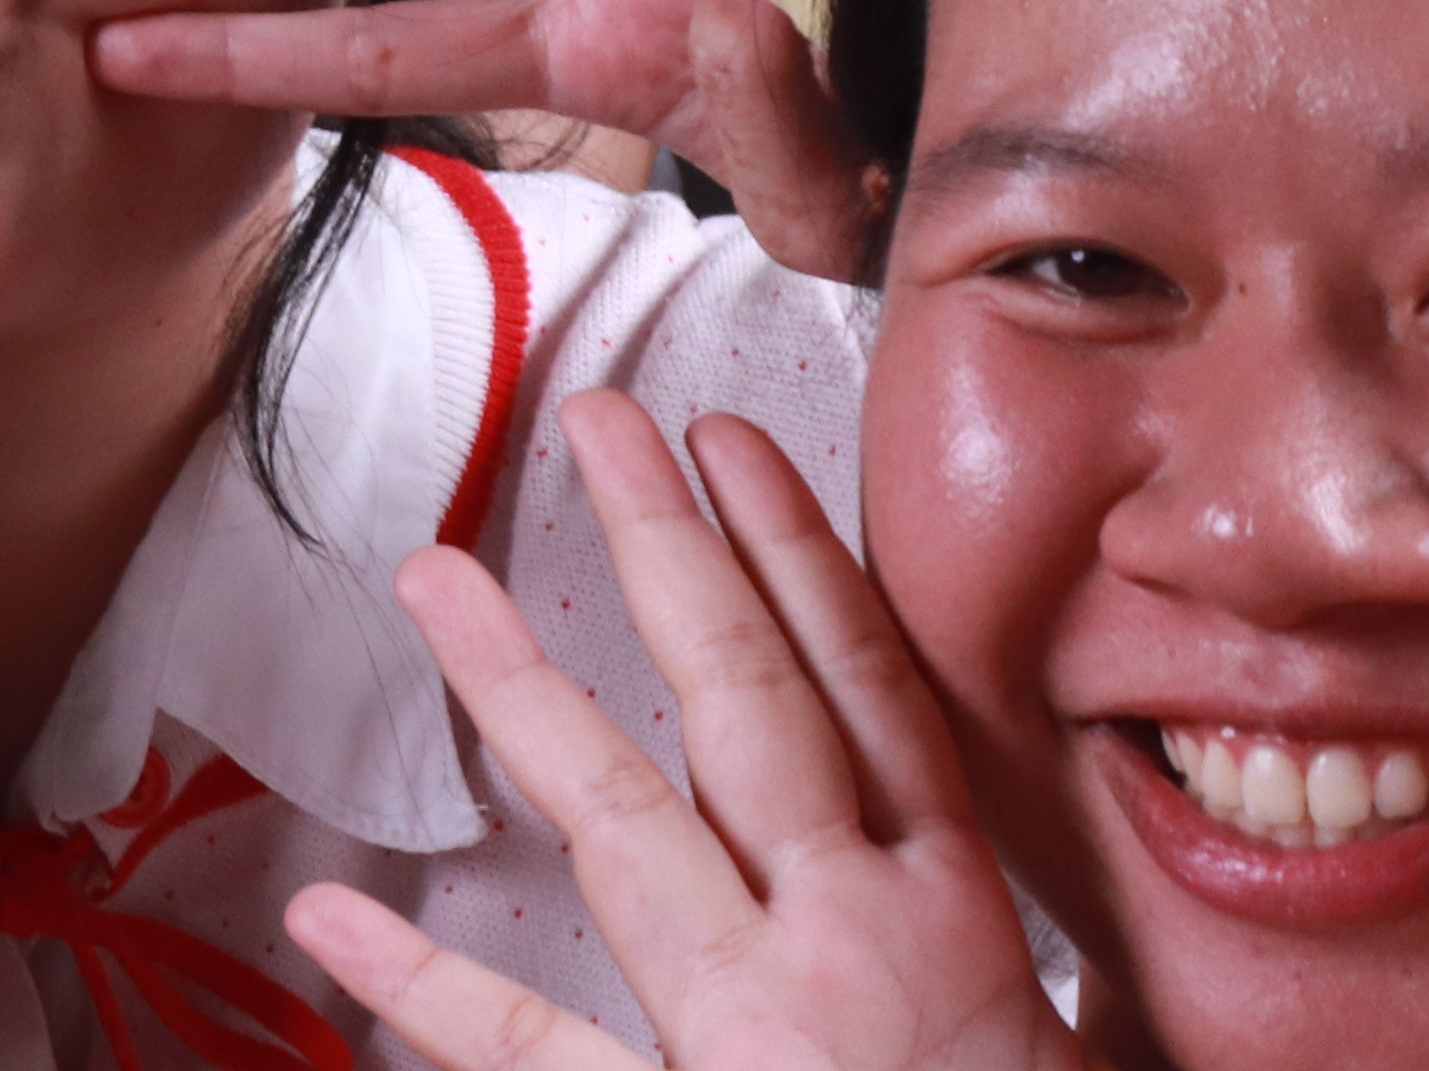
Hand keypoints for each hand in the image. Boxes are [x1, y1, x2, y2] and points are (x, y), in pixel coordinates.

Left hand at [287, 393, 1076, 1070]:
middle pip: (755, 709)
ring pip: (628, 826)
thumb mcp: (1100, 1055)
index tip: (735, 443)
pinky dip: (424, 987)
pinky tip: (328, 914)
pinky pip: (535, 1055)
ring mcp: (754, 1032)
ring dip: (524, 695)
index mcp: (958, 926)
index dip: (802, 557)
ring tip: (430, 579)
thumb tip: (1062, 922)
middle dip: (676, 552)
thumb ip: (1065, 980)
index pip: (872, 696)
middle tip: (599, 421)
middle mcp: (851, 949)